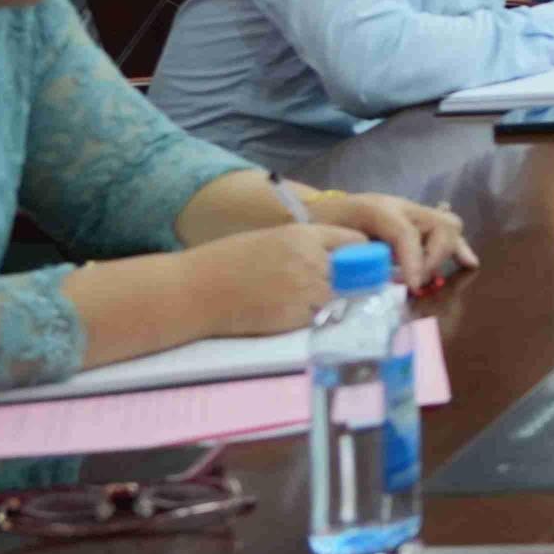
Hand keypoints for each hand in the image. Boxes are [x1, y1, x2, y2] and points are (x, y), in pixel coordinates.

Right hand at [178, 222, 369, 337]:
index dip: (360, 252)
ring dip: (339, 300)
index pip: (355, 240)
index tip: (360, 262)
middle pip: (356, 270)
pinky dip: (318, 318)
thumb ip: (308, 247)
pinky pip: (321, 317)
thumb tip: (340, 258)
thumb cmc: (227, 263)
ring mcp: (305, 290)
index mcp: (304, 235)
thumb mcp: (272, 240)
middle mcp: (311, 260)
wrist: (193, 290)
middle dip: (357, 278)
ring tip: (321, 302)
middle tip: (355, 286)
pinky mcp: (294, 317)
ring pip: (343, 296)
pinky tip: (299, 314)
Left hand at [302, 189, 476, 289]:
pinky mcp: (416, 222)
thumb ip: (356, 257)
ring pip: (448, 224)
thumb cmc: (321, 226)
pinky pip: (445, 229)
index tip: (413, 288)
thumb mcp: (331, 240)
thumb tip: (381, 283)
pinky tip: (468, 262)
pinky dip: (457, 246)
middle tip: (419, 283)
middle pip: (439, 225)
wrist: (316, 210)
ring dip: (451, 250)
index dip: (414, 261)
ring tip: (456, 271)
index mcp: (379, 210)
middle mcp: (403, 207)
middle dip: (435, 257)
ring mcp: (412, 212)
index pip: (407, 234)